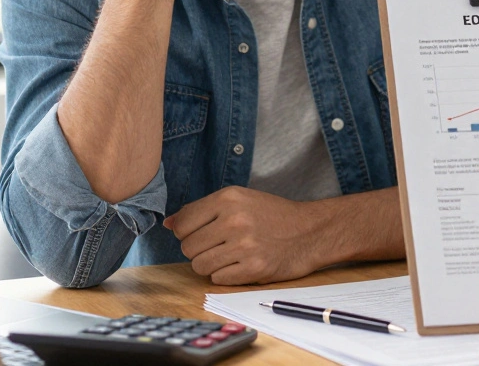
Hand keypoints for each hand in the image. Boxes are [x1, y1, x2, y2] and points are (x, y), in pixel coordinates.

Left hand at [162, 186, 323, 284]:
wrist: (310, 231)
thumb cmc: (272, 215)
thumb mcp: (240, 200)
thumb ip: (202, 210)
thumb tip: (168, 223)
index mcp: (228, 198)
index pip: (182, 224)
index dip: (187, 233)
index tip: (202, 234)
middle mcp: (234, 220)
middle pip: (188, 247)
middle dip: (199, 250)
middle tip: (220, 245)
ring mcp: (245, 245)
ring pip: (200, 265)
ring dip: (210, 264)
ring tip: (230, 255)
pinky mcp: (254, 268)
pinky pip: (218, 279)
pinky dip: (226, 275)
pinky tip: (241, 264)